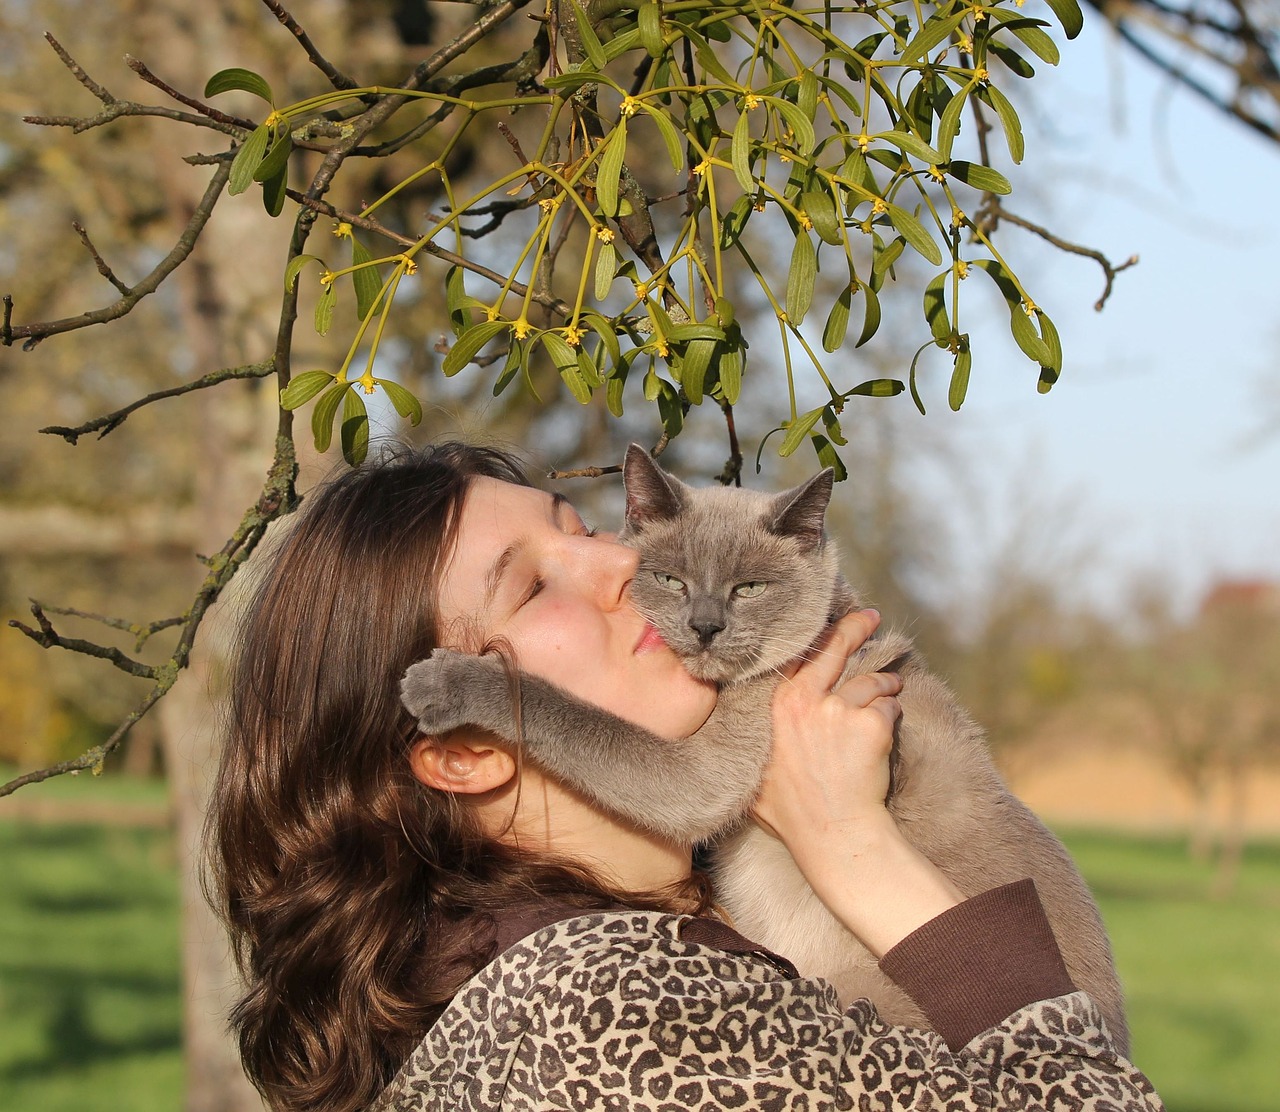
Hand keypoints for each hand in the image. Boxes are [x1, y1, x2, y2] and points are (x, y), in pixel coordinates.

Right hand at [752, 609, 901, 853]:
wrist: (831, 833)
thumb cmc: (791, 810)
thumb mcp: (753, 767)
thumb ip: (750, 738)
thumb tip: (726, 728)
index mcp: (777, 706)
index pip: (799, 657)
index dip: (818, 637)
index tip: (831, 622)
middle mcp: (805, 700)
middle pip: (836, 648)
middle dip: (856, 627)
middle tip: (871, 616)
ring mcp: (839, 710)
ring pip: (871, 683)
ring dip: (885, 686)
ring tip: (891, 690)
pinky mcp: (871, 723)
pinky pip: (890, 709)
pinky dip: (893, 718)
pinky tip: (885, 736)